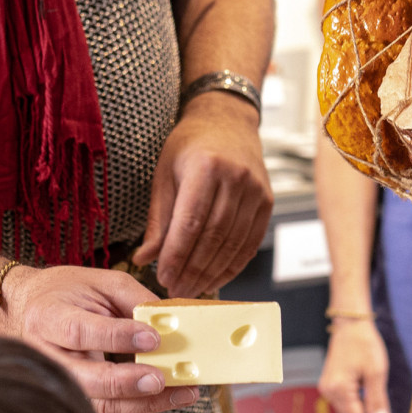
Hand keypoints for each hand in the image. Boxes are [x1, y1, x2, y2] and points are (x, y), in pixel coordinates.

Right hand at [0, 265, 201, 412]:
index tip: (153, 338)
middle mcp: (47, 354)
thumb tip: (171, 322)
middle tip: (162, 378)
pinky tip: (167, 395)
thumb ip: (134, 299)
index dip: (117, 337)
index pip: (79, 332)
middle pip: (85, 378)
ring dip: (142, 402)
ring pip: (99, 402)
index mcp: (48, 316)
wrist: (31, 307)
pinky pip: (108, 407)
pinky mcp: (76, 393)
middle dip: (126, 382)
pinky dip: (140, 404)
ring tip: (181, 392)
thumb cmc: (67, 291)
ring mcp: (59, 379)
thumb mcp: (100, 281)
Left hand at [132, 92, 272, 296]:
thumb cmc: (189, 147)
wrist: (227, 122)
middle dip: (192, 270)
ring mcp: (256, 191)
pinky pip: (250, 243)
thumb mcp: (165, 174)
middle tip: (175, 290)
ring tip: (192, 290)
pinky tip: (215, 278)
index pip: (190, 222)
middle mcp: (236, 178)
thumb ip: (157, 219)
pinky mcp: (267, 202)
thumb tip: (144, 258)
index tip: (162, 278)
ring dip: (212, 273)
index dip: (177, 255)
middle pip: (213, 237)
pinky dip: (233, 265)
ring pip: (233, 244)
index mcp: (205, 167)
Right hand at [318, 319, 394, 412]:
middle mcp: (329, 390)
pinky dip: (358, 407)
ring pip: (348, 412)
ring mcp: (327, 387)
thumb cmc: (364, 344)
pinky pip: (344, 402)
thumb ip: (377, 401)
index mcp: (339, 388)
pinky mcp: (329, 383)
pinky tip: (371, 407)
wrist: (350, 324)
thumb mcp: (376, 372)